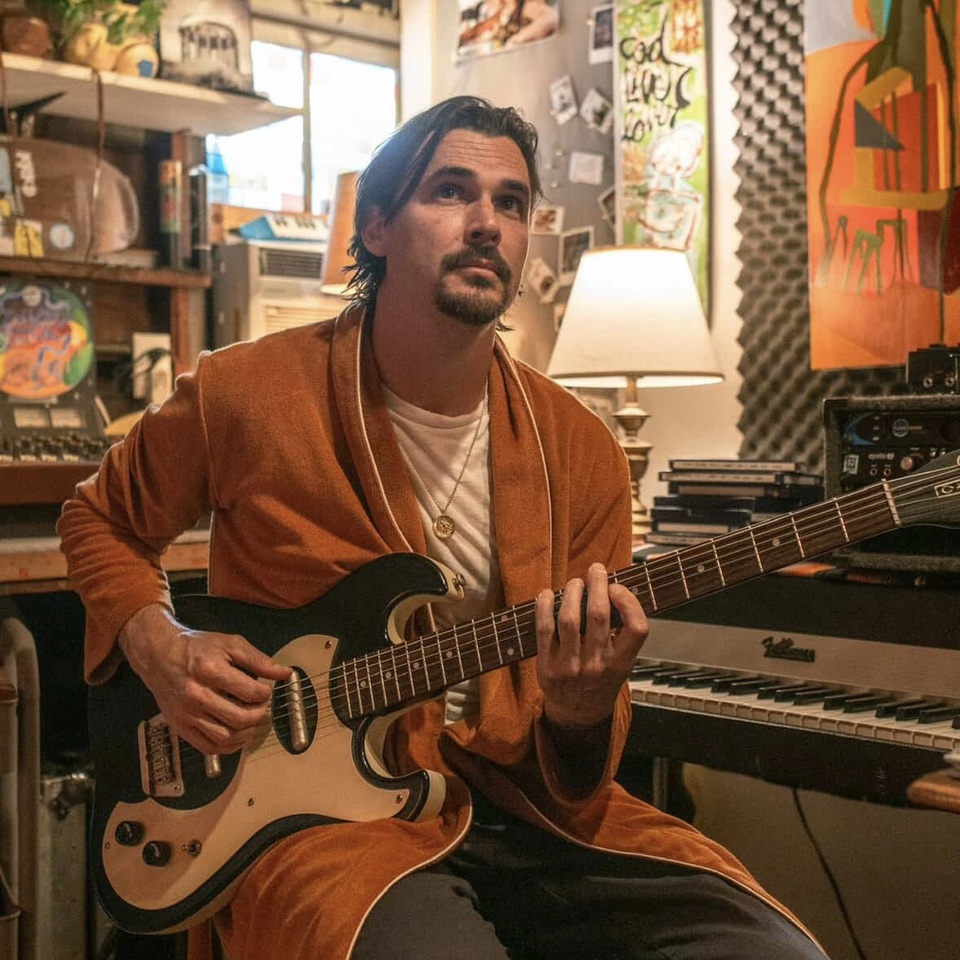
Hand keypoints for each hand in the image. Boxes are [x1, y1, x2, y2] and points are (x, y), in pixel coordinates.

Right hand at [118, 604, 291, 754]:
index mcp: (210, 670)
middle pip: (239, 718)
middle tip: (262, 706)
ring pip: (224, 737)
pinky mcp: (179, 727)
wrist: (159, 655)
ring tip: (252, 721)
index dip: (265, 693)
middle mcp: (196, 695)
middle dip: (259, 714)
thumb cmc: (198, 648)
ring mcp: (186, 714)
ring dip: (246, 733)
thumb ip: (259, 660)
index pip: (249, 692)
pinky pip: (207, 748)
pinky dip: (228, 748)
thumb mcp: (230, 644)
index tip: (266, 689)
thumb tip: (286, 674)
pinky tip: (237, 737)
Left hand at [535, 563, 647, 729]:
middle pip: (598, 615)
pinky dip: (544, 606)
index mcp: (622, 663)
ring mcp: (570, 666)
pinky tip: (547, 594)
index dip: (629, 601)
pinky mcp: (547, 666)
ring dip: (572, 592)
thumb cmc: (602, 680)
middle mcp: (598, 665)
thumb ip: (621, 634)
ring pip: (569, 618)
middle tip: (596, 570)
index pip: (637, 627)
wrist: (577, 714)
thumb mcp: (622, 663)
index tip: (618, 588)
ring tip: (575, 583)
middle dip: (597, 585)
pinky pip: (544, 629)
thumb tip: (613, 589)